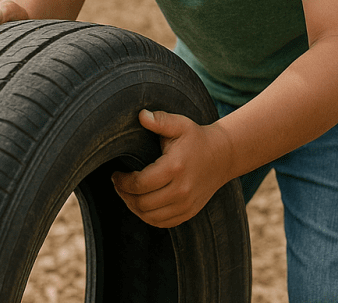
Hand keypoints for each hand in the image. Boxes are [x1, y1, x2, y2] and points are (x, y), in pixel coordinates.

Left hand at [112, 109, 234, 227]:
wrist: (222, 156)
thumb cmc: (196, 138)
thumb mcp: (180, 124)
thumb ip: (160, 120)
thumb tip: (140, 115)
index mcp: (175, 168)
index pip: (139, 184)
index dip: (122, 181)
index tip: (115, 174)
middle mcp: (181, 190)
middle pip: (142, 203)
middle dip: (124, 194)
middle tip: (118, 184)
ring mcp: (186, 204)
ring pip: (149, 216)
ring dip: (133, 206)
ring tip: (128, 193)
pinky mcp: (189, 212)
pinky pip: (162, 223)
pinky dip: (147, 216)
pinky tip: (141, 203)